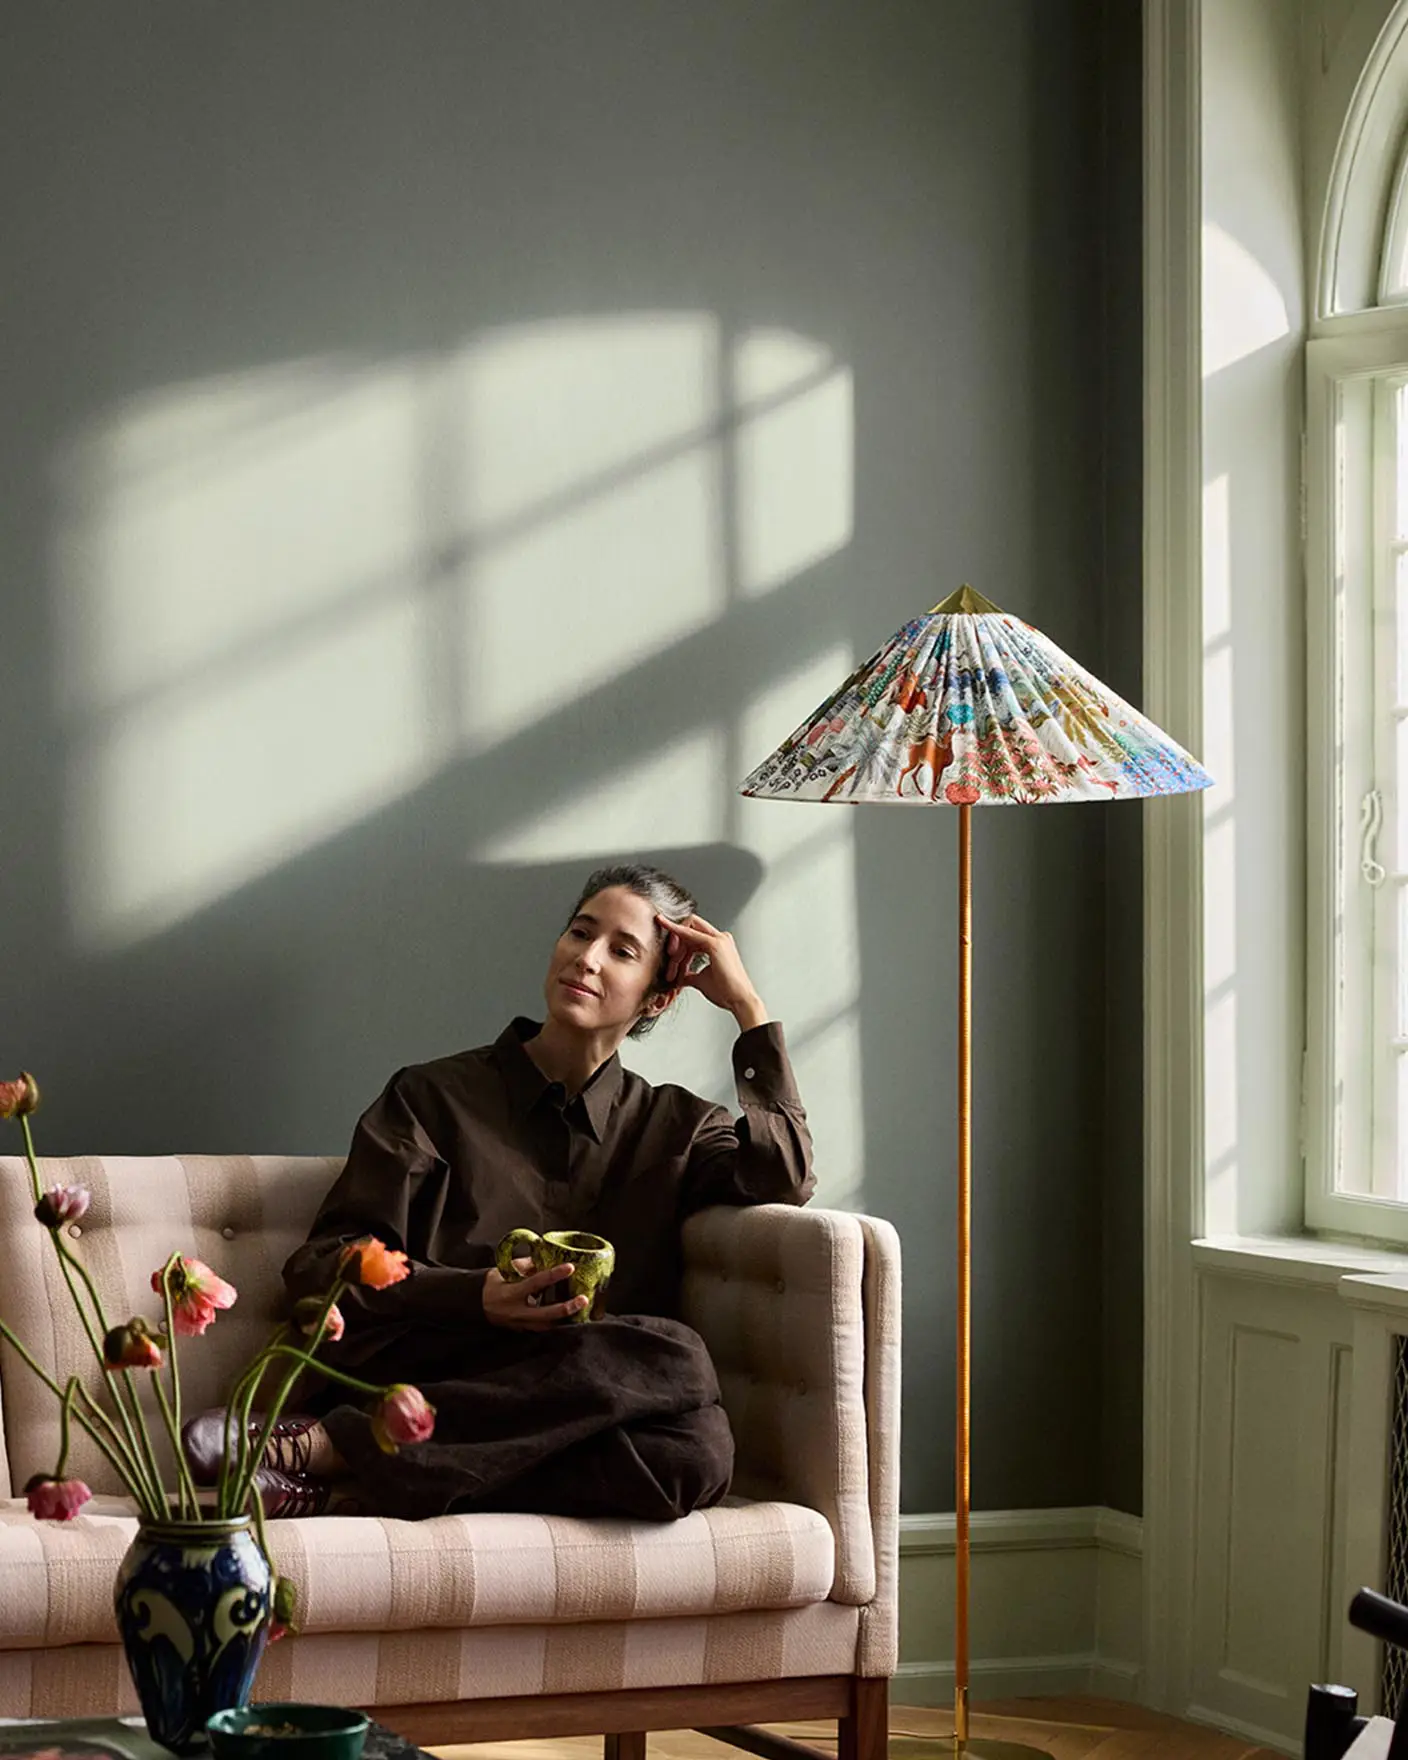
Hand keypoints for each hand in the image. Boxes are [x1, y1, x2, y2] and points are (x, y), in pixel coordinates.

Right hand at [482, 1259, 589, 1329]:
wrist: (477, 1305)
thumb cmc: (493, 1285)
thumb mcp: (505, 1271)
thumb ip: (526, 1265)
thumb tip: (546, 1256)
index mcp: (511, 1293)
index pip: (536, 1282)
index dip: (554, 1274)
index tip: (570, 1267)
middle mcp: (517, 1311)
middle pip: (546, 1313)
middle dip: (566, 1308)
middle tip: (583, 1299)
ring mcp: (521, 1324)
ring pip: (547, 1326)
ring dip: (565, 1319)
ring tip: (581, 1310)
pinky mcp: (524, 1330)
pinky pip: (543, 1329)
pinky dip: (556, 1323)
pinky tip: (569, 1317)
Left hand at [657, 913, 768, 1029]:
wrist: (739, 1001)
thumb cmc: (726, 992)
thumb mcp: (701, 980)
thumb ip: (688, 974)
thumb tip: (678, 977)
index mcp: (719, 945)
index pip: (692, 935)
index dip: (677, 941)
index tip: (665, 945)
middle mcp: (720, 938)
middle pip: (689, 927)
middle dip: (674, 941)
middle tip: (669, 962)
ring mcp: (719, 939)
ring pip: (687, 930)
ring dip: (676, 949)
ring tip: (672, 971)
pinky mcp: (715, 944)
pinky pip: (689, 933)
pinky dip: (676, 934)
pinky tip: (668, 938)